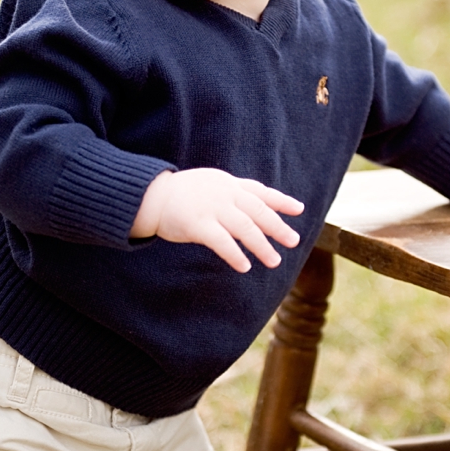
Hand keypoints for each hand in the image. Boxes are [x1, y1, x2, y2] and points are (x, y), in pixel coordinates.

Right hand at [131, 169, 303, 272]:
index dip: (280, 200)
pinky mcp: (197, 224)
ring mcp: (212, 208)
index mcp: (228, 184)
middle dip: (277, 226)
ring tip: (274, 261)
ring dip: (261, 246)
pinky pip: (222, 241)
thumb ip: (231, 193)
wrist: (150, 196)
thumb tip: (254, 207)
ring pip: (245, 227)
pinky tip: (245, 266)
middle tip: (294, 241)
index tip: (299, 209)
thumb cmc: (181, 194)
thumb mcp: (210, 185)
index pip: (260, 191)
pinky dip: (235, 254)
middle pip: (258, 210)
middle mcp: (224, 194)